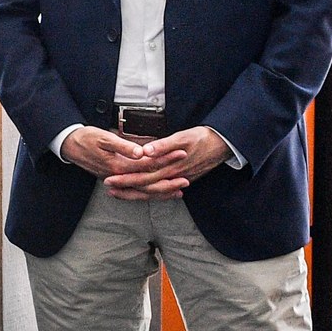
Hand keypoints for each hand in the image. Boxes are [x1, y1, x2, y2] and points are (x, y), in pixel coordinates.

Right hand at [63, 126, 174, 182]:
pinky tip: (161, 192)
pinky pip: (136, 191)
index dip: (166, 159)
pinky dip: (150, 193)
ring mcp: (118, 181)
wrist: (70, 146)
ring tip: (180, 191)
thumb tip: (141, 153)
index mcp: (119, 165)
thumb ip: (123, 146)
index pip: (148, 164)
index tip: (181, 153)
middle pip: (148, 182)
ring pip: (143, 191)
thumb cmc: (88, 138)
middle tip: (187, 178)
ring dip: (162, 192)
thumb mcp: (104, 138)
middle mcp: (119, 177)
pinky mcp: (117, 181)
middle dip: (168, 180)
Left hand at [104, 127, 231, 200]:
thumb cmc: (203, 138)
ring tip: (120, 192)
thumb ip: (163, 145)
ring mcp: (179, 179)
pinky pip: (163, 190)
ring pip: (153, 191)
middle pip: (145, 186)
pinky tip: (145, 193)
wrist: (223, 145)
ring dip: (136, 192)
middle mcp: (173, 176)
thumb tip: (145, 152)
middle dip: (126, 188)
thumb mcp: (183, 137)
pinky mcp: (183, 178)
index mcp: (169, 166)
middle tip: (108, 187)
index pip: (142, 176)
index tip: (110, 179)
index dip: (125, 178)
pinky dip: (152, 193)